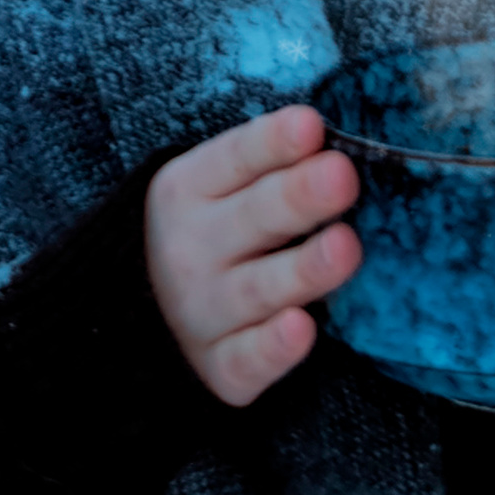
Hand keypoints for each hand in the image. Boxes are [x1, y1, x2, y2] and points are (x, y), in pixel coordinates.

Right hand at [145, 104, 361, 408]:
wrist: (150, 313)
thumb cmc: (216, 230)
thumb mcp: (223, 185)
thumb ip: (272, 162)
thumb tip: (332, 135)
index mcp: (189, 188)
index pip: (236, 158)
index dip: (273, 143)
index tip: (311, 126)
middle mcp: (189, 247)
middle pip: (253, 218)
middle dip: (298, 197)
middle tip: (342, 176)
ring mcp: (201, 311)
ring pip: (258, 289)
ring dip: (303, 270)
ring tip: (345, 247)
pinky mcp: (220, 369)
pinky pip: (246, 361)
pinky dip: (271, 350)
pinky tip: (301, 330)